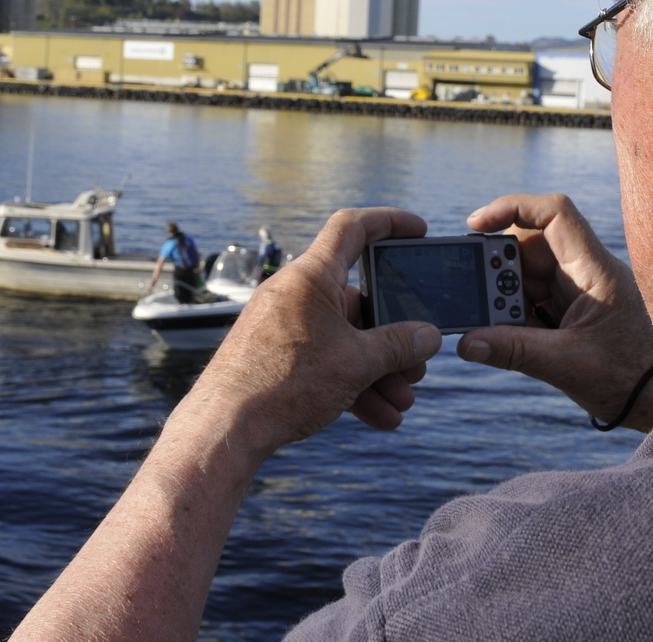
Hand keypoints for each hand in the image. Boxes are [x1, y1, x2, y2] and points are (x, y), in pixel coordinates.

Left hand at [12, 208, 441, 641]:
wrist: (223, 430)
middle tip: (417, 366)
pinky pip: (321, 358)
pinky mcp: (271, 354)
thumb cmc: (285, 386)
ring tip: (400, 403)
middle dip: (393, 337)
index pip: (353, 228)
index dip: (389, 222)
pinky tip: (377, 416)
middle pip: (356, 300)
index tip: (418, 230)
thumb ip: (399, 345)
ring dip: (376, 370)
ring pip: (342, 337)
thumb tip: (429, 336)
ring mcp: (280, 324)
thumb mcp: (356, 364)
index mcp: (311, 277)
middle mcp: (293, 293)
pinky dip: (349, 382)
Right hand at [456, 194, 652, 431]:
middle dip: (498, 269)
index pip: (555, 214)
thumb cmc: (629, 378)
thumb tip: (466, 343)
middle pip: (530, 246)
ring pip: (526, 275)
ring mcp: (576, 290)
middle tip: (478, 297)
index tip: (477, 225)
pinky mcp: (570, 311)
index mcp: (593, 270)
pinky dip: (513, 314)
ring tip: (491, 325)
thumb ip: (514, 351)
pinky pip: (532, 299)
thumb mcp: (566, 365)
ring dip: (503, 297)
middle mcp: (584, 271)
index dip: (513, 207)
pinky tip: (505, 335)